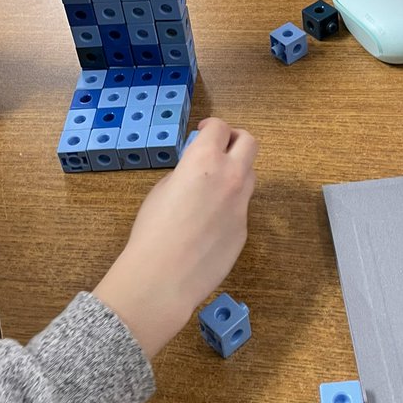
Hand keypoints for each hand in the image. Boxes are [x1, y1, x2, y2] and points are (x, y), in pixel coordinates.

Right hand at [94, 119, 257, 357]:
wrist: (163, 275)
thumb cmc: (153, 228)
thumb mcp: (163, 188)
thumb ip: (186, 173)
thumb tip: (197, 174)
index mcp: (206, 160)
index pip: (221, 127)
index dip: (211, 127)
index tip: (203, 132)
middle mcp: (231, 176)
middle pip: (249, 142)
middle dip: (235, 140)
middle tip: (219, 148)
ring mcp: (242, 203)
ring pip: (250, 175)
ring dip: (236, 172)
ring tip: (213, 187)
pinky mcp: (244, 229)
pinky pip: (240, 207)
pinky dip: (229, 206)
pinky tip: (207, 225)